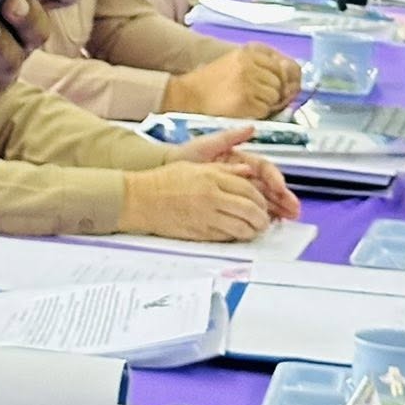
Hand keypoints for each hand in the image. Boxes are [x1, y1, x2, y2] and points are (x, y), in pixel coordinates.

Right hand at [118, 159, 272, 240]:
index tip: (263, 203)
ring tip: (255, 229)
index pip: (248, 188)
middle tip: (264, 219)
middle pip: (250, 209)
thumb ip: (223, 169)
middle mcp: (211, 196)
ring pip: (242, 227)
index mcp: (211, 177)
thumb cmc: (162, 181)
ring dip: (253, 230)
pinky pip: (227, 237)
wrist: (139, 199)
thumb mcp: (193, 167)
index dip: (260, 198)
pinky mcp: (200, 232)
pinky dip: (237, 237)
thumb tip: (246, 172)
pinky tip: (237, 234)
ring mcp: (206, 216)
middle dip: (262, 217)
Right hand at [163, 43, 299, 119]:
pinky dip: (258, 113)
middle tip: (256, 96)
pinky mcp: (246, 100)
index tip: (269, 85)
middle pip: (280, 81)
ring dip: (266, 103)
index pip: (280, 65)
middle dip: (272, 91)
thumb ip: (260, 64)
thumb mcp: (235, 63)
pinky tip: (243, 109)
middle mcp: (249, 64)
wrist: (188, 95)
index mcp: (247, 53)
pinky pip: (266, 109)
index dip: (278, 78)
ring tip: (247, 102)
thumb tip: (290, 72)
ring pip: (275, 96)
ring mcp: (248, 82)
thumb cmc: (213, 82)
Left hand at [170, 124, 300, 219]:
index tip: (281, 187)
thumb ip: (230, 137)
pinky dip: (261, 215)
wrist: (165, 173)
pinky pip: (249, 210)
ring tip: (288, 218)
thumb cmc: (185, 157)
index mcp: (239, 160)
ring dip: (277, 208)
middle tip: (294, 210)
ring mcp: (236, 190)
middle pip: (268, 187)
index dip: (275, 178)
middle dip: (283, 197)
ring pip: (263, 200)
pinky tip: (270, 222)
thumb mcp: (207, 145)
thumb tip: (252, 127)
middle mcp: (241, 175)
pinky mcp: (229, 203)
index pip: (264, 169)